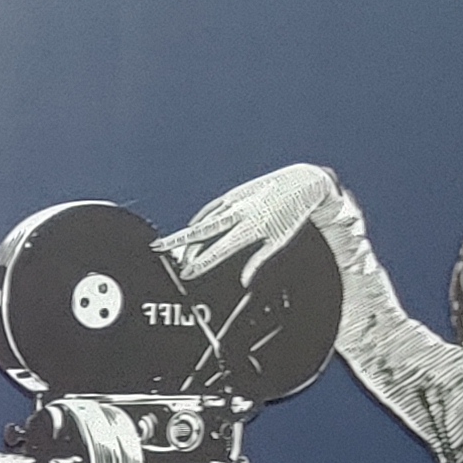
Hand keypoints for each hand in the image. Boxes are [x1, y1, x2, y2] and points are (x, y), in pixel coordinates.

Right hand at [163, 164, 338, 285]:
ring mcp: (236, 201)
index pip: (218, 250)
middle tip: (158, 247)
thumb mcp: (281, 241)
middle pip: (202, 230)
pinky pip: (213, 207)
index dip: (200, 263)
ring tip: (172, 246)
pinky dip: (200, 217)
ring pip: (205, 219)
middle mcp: (240, 213)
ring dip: (188, 234)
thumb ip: (259, 261)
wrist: (305, 182)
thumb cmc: (295, 213)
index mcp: (251, 228)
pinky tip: (192, 225)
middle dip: (178, 240)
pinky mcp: (237, 192)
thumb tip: (244, 280)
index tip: (187, 273)